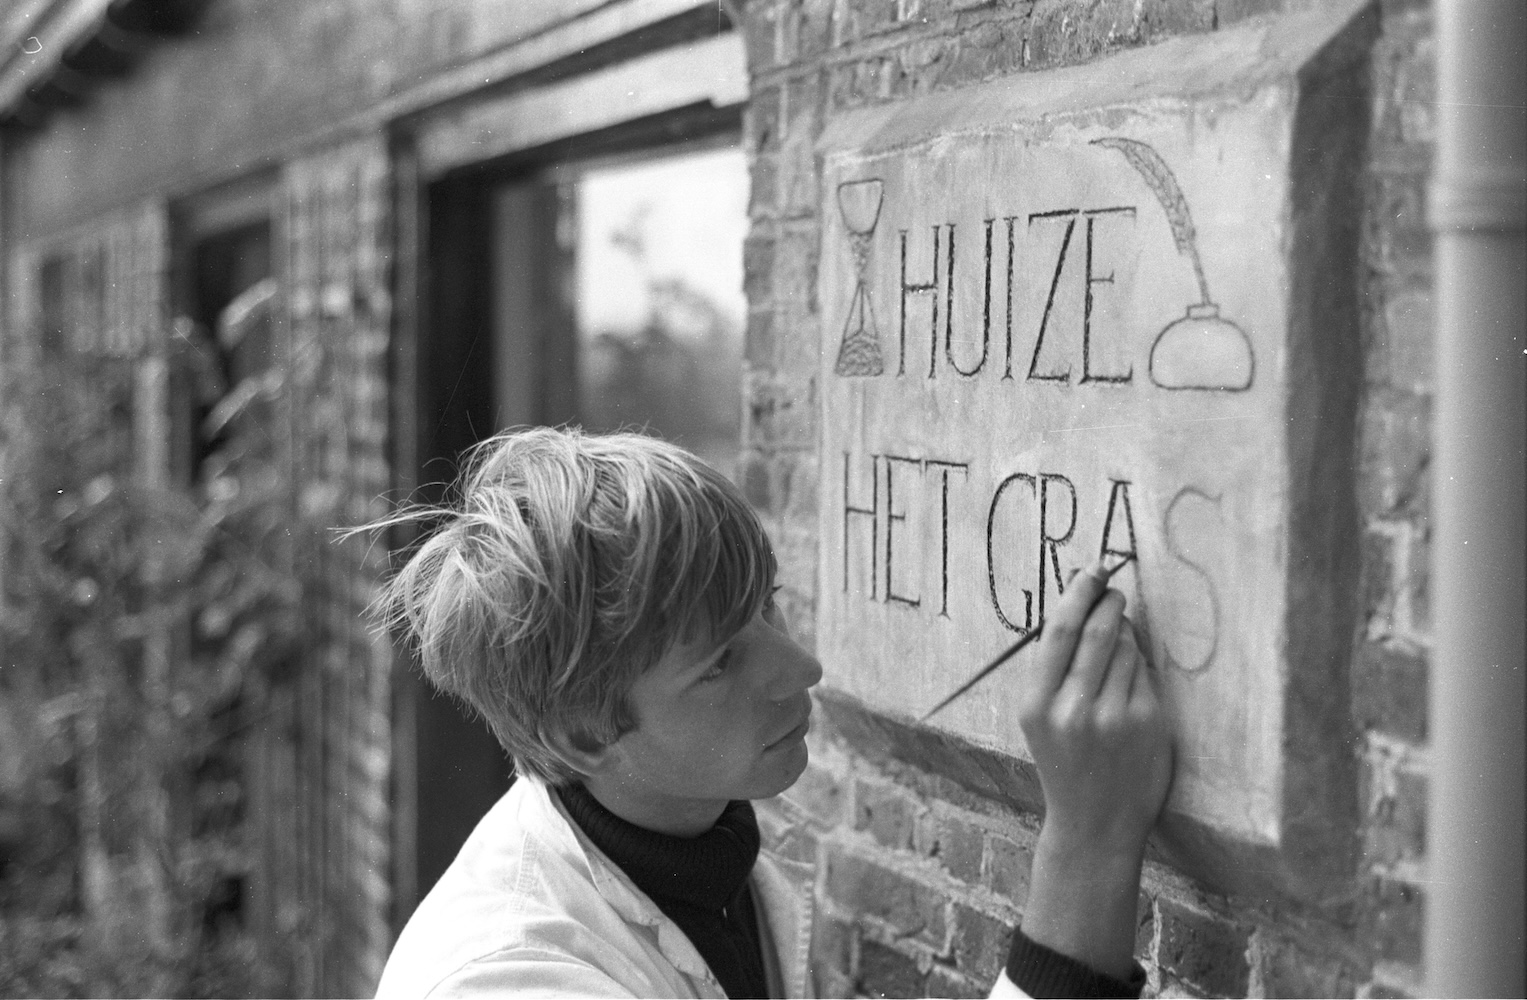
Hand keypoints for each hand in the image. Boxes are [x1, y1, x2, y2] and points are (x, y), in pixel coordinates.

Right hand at [1020, 558, 1172, 854]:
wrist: (1094, 825)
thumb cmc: (1066, 763)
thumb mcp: (1041, 719)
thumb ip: (1055, 669)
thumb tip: (1084, 605)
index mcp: (1036, 704)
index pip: (1058, 631)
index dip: (1078, 594)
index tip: (1092, 572)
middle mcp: (1073, 710)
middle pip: (1098, 632)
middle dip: (1110, 602)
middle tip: (1115, 591)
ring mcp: (1114, 719)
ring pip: (1128, 649)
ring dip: (1128, 636)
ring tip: (1119, 649)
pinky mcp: (1148, 725)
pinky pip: (1147, 674)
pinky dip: (1142, 667)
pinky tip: (1132, 683)